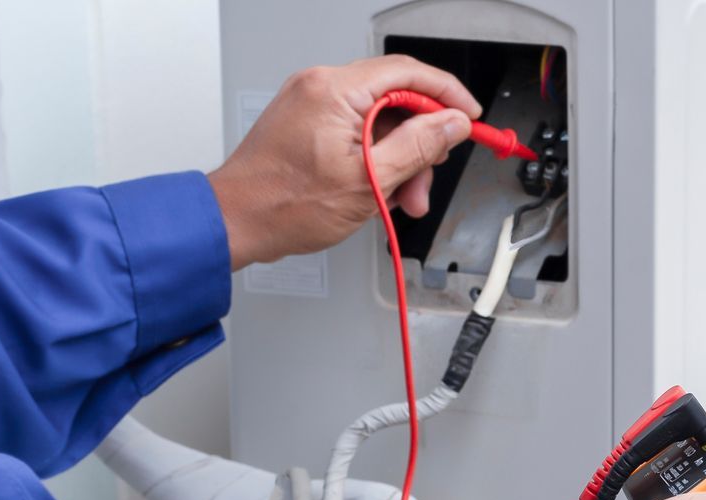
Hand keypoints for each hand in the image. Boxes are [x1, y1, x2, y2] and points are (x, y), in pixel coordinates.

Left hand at [207, 56, 482, 268]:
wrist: (236, 221)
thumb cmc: (284, 205)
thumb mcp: (369, 181)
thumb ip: (418, 146)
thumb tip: (452, 123)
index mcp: (335, 91)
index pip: (409, 72)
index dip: (447, 95)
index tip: (469, 118)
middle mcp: (321, 86)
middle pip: (397, 99)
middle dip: (421, 141)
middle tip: (427, 178)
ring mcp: (312, 102)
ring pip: (380, 119)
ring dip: (400, 157)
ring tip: (401, 197)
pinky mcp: (308, 120)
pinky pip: (358, 129)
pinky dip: (376, 157)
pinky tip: (378, 189)